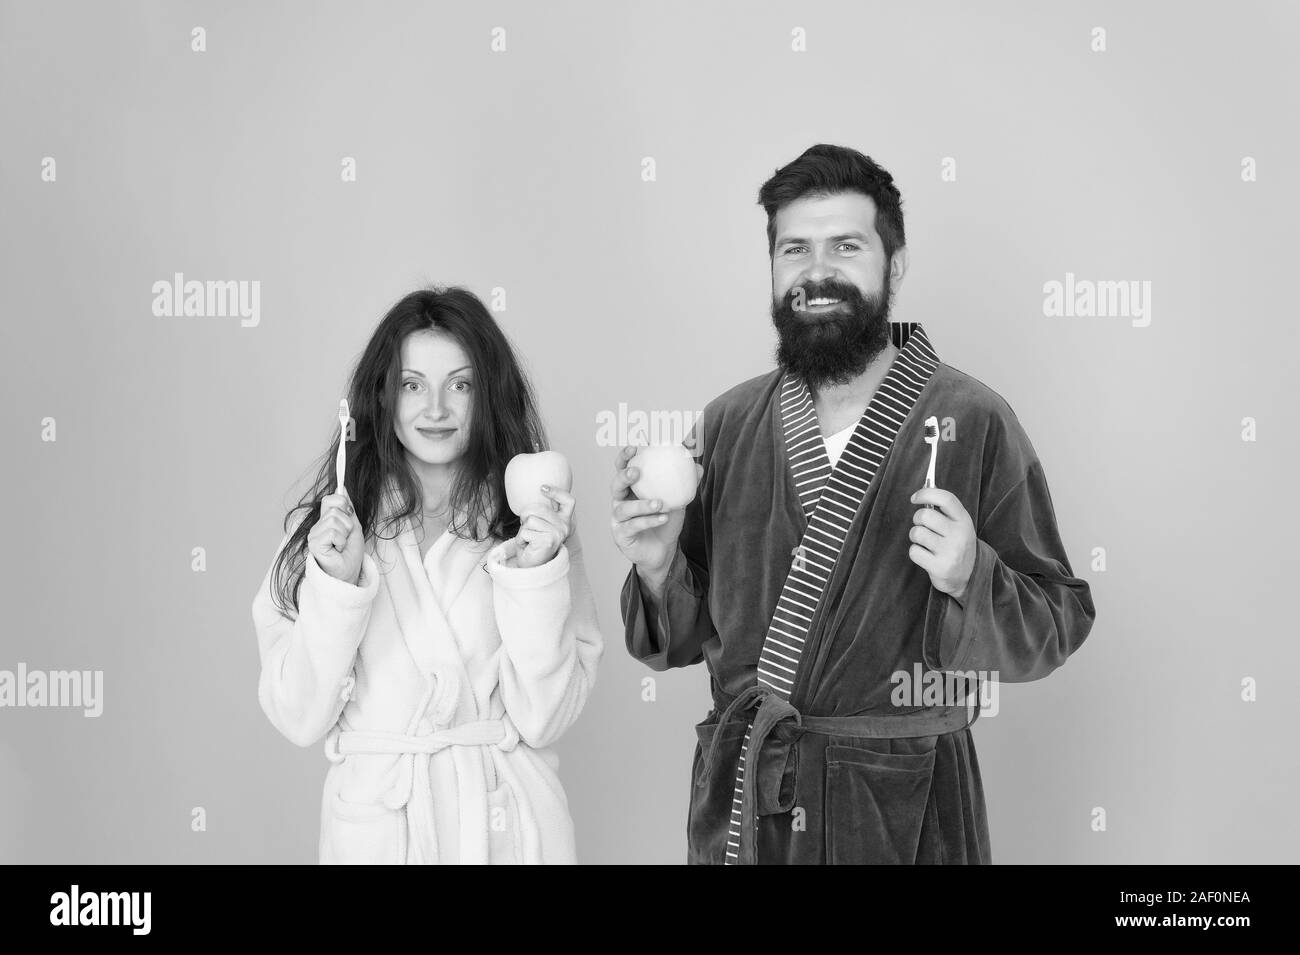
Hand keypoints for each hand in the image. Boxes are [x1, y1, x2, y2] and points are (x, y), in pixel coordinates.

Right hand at [308, 489, 363, 583]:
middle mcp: (317, 526)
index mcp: (325, 521)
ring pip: (334, 520)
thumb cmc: (350, 553)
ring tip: (341, 545)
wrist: (349, 572)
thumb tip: (343, 487)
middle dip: (347, 523)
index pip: (329, 499)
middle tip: (345, 538)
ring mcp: (314, 535)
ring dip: (344, 534)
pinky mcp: (314, 544)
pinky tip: (337, 550)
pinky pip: (332, 532)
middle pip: (335, 509)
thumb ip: (348, 509)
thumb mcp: (354, 526)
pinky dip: (340, 541)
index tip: (349, 513)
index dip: (342, 502)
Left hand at [509, 485, 573, 568]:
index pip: (568, 501)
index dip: (556, 492)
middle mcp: (565, 527)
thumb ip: (541, 511)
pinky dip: (521, 538)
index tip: (542, 488)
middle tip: (527, 528)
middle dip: (525, 516)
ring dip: (523, 530)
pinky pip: (525, 531)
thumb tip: (538, 490)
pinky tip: (527, 546)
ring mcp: (558, 533)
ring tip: (529, 539)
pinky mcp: (548, 540)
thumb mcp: (539, 523)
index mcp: (565, 521)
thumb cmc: (533, 543)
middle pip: (538, 508)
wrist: (531, 566)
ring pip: (530, 519)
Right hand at [609, 445, 701, 579]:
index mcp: (631, 489)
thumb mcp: (677, 501)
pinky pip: (633, 526)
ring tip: (659, 503)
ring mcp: (618, 520)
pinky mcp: (621, 536)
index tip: (634, 447)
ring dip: (641, 504)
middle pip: (615, 485)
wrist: (662, 551)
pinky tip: (663, 517)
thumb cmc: (665, 522)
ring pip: (624, 509)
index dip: (625, 457)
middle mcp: (620, 502)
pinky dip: (649, 521)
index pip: (623, 469)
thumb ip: (685, 484)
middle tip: (637, 471)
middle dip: (623, 476)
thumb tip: (698, 466)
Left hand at [907, 487, 976, 602]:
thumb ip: (944, 509)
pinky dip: (916, 552)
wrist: (969, 576)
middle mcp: (959, 535)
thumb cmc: (957, 544)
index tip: (915, 498)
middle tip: (922, 526)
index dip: (926, 493)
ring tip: (925, 542)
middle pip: (924, 515)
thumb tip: (925, 488)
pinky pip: (914, 551)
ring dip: (916, 537)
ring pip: (917, 533)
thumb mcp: (958, 525)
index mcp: (964, 520)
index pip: (946, 498)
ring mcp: (950, 552)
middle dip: (917, 520)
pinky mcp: (940, 567)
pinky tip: (926, 556)